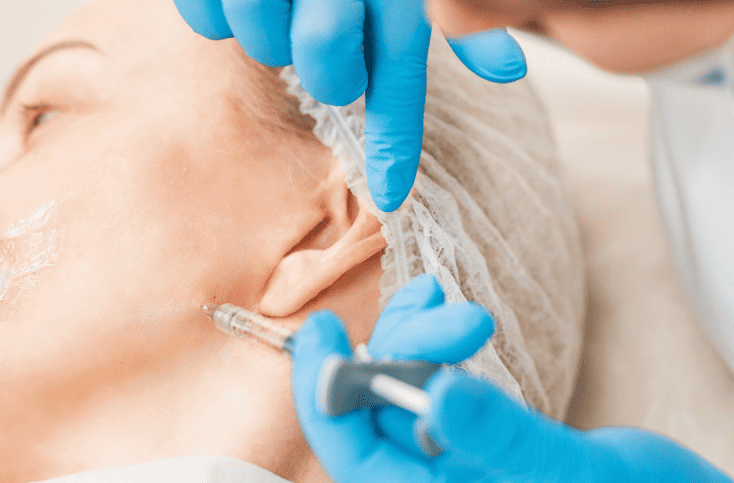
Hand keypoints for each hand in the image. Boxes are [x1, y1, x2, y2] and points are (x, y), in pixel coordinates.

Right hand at [173, 0, 526, 211]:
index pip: (398, 74)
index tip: (393, 195)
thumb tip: (511, 70)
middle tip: (322, 42)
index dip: (396, 141)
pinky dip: (218, 13)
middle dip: (325, 71)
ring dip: (268, 33)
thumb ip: (455, 26)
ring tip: (280, 1)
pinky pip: (207, 19)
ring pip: (262, 43)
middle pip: (326, 72)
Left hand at [290, 274, 733, 482]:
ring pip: (408, 391)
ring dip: (418, 337)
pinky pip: (442, 387)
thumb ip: (501, 437)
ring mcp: (462, 463)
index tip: (317, 329)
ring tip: (442, 294)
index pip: (353, 454)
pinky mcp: (485, 439)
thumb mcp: (569, 479)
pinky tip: (451, 314)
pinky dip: (442, 347)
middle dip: (397, 346)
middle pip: (379, 410)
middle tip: (435, 297)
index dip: (325, 391)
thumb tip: (439, 390)